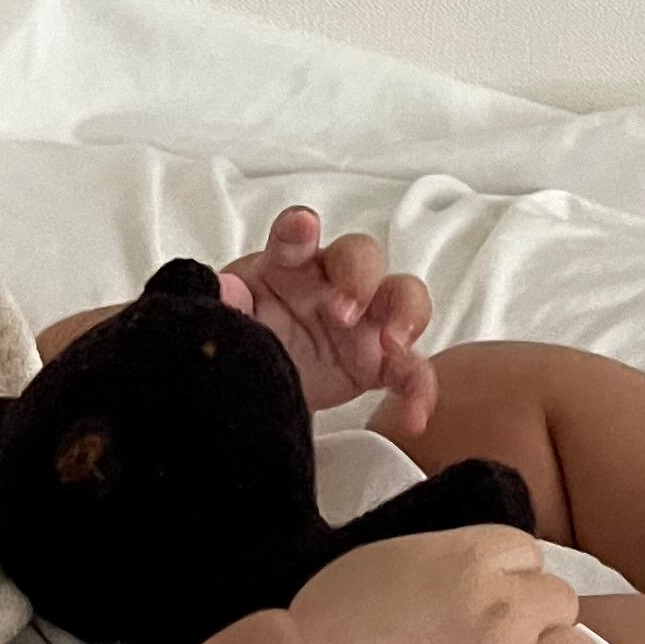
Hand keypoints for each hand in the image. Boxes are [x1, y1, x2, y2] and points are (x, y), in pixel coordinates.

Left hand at [220, 208, 437, 434]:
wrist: (258, 385)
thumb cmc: (248, 335)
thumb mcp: (226, 323)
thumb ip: (225, 305)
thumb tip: (224, 289)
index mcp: (288, 265)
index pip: (295, 236)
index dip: (299, 228)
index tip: (301, 227)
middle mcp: (333, 283)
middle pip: (362, 256)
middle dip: (360, 277)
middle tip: (341, 311)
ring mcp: (364, 320)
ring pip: (404, 297)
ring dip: (406, 316)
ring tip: (393, 345)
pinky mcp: (381, 363)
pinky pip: (412, 370)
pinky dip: (420, 390)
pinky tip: (415, 416)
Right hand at [285, 528, 599, 643]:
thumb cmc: (328, 626)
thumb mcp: (387, 558)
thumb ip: (444, 559)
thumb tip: (474, 578)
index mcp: (472, 556)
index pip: (529, 554)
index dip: (510, 579)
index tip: (486, 602)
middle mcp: (505, 607)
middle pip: (562, 603)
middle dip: (534, 623)